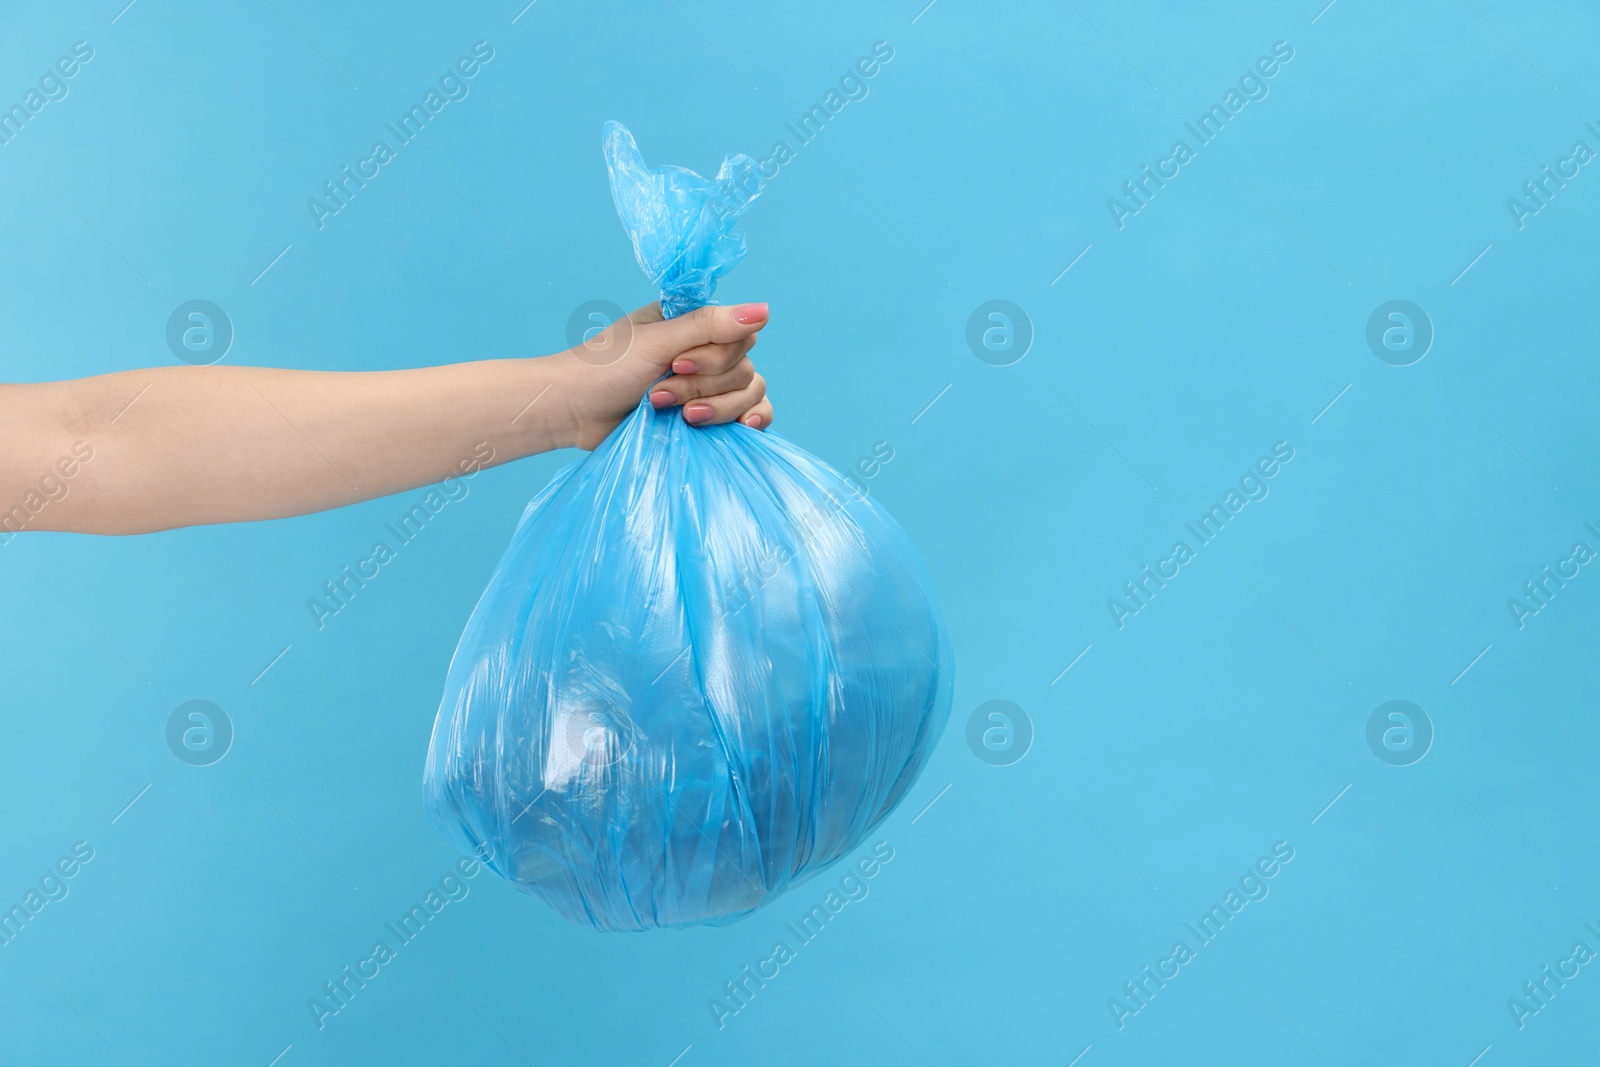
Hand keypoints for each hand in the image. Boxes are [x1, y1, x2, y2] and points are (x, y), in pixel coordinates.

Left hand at [556, 302, 771, 450]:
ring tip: (677, 416)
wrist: (574, 413)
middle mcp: (705, 351)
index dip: (716, 356)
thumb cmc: (604, 369)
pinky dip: (747, 422)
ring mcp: (707, 387)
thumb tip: (765, 311)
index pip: (741, 335)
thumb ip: (709, 326)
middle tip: (658, 392)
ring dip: (715, 409)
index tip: (676, 363)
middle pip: (745, 369)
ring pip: (749, 394)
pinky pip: (748, 417)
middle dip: (703, 387)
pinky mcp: (707, 419)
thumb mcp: (657, 342)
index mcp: (693, 324)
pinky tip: (744, 427)